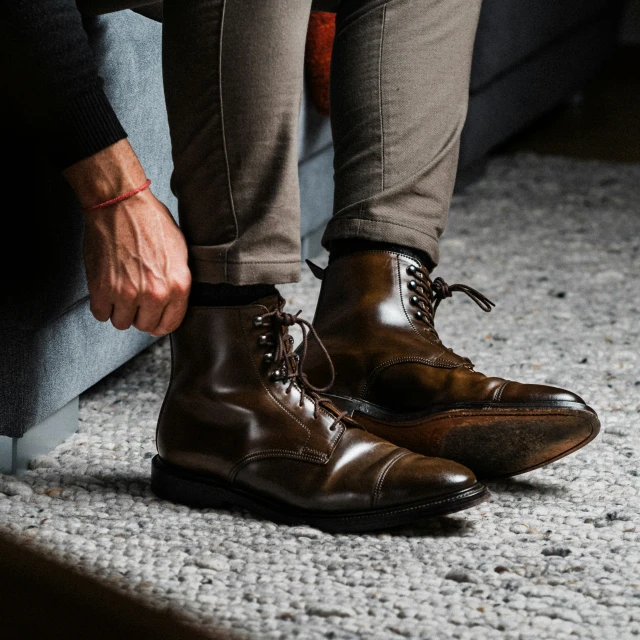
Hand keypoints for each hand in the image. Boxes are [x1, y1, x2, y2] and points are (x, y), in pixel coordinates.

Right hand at [83, 190, 190, 335]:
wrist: (121, 204)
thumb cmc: (151, 223)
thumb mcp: (180, 253)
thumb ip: (178, 282)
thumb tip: (174, 303)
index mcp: (178, 286)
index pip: (169, 324)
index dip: (160, 322)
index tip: (153, 317)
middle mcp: (154, 293)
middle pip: (145, 326)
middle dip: (139, 314)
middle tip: (136, 297)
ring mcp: (126, 293)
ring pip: (121, 322)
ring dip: (120, 310)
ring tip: (121, 290)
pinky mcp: (101, 288)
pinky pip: (100, 314)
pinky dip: (102, 305)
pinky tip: (107, 289)